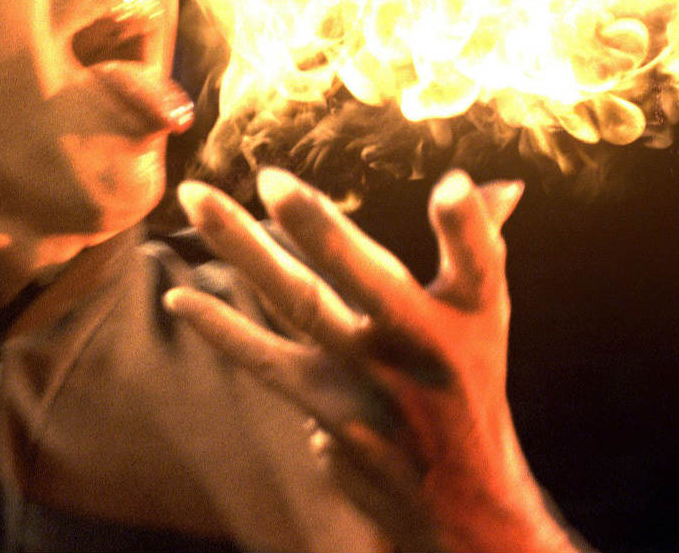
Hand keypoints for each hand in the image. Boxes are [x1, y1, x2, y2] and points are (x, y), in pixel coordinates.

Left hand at [167, 168, 578, 551]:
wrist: (459, 499)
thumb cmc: (466, 381)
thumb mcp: (484, 316)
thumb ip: (477, 242)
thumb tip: (499, 183)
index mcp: (473, 317)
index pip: (479, 265)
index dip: (468, 227)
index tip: (453, 185)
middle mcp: (422, 348)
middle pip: (372, 282)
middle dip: (323, 232)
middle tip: (271, 179)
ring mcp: (368, 381)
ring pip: (301, 303)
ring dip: (244, 249)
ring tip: (196, 197)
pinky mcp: (324, 407)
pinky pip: (265, 361)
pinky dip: (223, 329)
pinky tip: (179, 297)